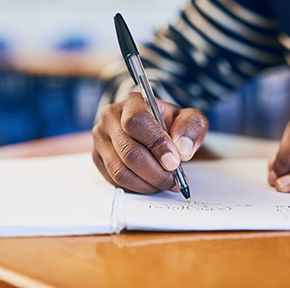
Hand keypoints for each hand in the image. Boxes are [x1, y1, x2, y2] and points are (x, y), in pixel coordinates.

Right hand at [92, 92, 208, 192]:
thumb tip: (181, 147)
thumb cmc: (171, 124)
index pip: (136, 122)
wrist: (155, 130)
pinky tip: (151, 183)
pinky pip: (115, 181)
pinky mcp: (98, 158)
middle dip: (156, 172)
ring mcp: (101, 139)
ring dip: (147, 183)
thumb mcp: (189, 119)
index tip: (174, 162)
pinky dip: (137, 187)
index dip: (156, 144)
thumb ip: (192, 127)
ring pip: (120, 171)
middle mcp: (110, 118)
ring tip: (165, 183)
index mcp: (133, 103)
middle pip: (129, 152)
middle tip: (175, 180)